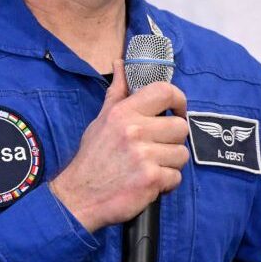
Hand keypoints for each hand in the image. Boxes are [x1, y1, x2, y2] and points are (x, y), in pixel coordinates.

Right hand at [50, 60, 190, 231]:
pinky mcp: (151, 179)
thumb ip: (117, 93)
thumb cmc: (93, 158)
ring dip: (170, 163)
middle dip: (173, 140)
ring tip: (151, 167)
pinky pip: (176, 177)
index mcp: (123, 113)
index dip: (179, 101)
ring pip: (181, 154)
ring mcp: (144, 156)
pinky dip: (166, 183)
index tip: (177, 112)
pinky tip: (150, 182)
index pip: (164, 92)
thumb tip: (121, 64)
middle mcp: (134, 130)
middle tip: (158, 148)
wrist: (78, 197)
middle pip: (180, 127)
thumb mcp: (101, 120)